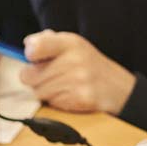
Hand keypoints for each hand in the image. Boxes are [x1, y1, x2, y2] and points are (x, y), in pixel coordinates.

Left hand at [18, 30, 134, 113]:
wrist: (118, 87)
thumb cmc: (89, 65)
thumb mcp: (73, 45)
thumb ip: (48, 42)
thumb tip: (28, 45)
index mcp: (70, 43)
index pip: (36, 47)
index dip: (30, 54)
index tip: (33, 57)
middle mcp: (74, 59)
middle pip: (29, 76)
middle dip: (36, 78)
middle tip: (51, 76)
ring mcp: (78, 80)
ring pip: (38, 92)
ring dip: (46, 92)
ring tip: (64, 86)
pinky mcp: (80, 99)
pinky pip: (52, 103)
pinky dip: (57, 102)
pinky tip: (71, 95)